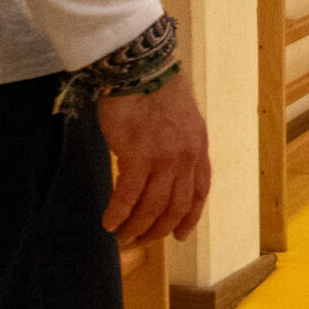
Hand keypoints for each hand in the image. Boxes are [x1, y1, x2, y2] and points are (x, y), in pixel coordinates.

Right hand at [94, 74, 212, 247]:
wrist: (142, 69)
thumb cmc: (155, 89)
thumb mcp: (182, 119)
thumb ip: (178, 144)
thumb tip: (163, 165)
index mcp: (198, 148)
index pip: (199, 191)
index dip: (190, 216)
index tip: (180, 233)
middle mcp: (186, 158)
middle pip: (176, 205)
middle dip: (159, 229)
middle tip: (142, 240)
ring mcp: (164, 159)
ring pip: (153, 206)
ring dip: (138, 227)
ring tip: (123, 237)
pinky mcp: (137, 157)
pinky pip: (128, 196)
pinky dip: (118, 214)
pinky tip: (109, 223)